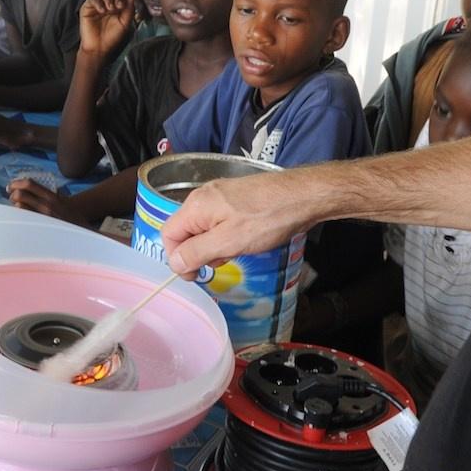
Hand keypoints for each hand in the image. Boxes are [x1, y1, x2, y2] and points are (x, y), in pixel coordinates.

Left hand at [7, 177, 89, 226]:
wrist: (82, 233)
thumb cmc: (73, 218)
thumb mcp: (66, 201)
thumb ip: (54, 193)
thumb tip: (41, 187)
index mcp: (52, 196)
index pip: (29, 184)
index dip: (17, 183)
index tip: (11, 186)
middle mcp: (46, 205)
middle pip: (21, 194)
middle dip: (12, 194)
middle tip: (11, 196)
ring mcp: (42, 217)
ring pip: (19, 206)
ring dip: (14, 205)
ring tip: (16, 206)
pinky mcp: (40, 226)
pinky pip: (24, 218)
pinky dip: (19, 214)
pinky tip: (21, 216)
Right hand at [78, 0, 137, 60]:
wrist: (99, 48)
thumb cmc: (112, 36)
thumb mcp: (125, 23)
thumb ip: (129, 8)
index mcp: (118, 5)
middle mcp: (107, 2)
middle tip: (120, 6)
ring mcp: (97, 4)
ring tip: (110, 9)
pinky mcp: (87, 8)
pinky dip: (98, 2)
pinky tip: (102, 11)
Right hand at [161, 170, 307, 276]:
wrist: (303, 196)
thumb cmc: (268, 218)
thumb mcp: (229, 241)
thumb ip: (197, 252)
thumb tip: (174, 263)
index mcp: (196, 206)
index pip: (168, 234)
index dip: (176, 258)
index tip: (195, 275)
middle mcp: (204, 197)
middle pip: (185, 231)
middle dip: (199, 252)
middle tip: (223, 261)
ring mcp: (220, 196)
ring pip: (203, 228)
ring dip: (215, 246)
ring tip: (238, 250)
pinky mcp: (235, 198)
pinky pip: (219, 222)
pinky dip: (226, 236)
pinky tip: (244, 240)